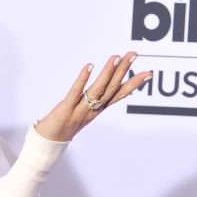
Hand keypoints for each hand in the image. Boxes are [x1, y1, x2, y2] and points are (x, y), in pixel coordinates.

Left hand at [34, 51, 152, 142]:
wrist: (48, 142)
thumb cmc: (65, 124)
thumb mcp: (85, 112)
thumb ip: (96, 100)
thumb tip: (105, 88)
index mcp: (98, 109)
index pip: (118, 95)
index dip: (133, 84)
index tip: (148, 73)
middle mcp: (92, 109)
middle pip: (110, 89)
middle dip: (123, 71)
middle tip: (134, 54)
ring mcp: (80, 110)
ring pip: (97, 90)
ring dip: (108, 73)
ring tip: (117, 57)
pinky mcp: (65, 109)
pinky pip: (75, 93)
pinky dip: (83, 79)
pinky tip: (89, 66)